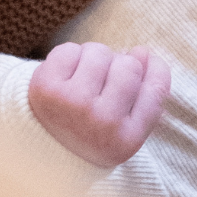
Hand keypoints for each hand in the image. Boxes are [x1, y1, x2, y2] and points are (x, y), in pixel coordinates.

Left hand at [28, 42, 170, 168]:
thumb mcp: (129, 125)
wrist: (40, 147)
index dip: (153, 69)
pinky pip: (69, 50)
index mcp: (129, 139)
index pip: (157, 85)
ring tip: (85, 79)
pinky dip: (69, 56)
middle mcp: (104, 124)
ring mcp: (74, 105)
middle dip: (119, 65)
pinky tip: (66, 76)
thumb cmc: (93, 130)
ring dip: (94, 58)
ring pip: (100, 52)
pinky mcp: (46, 89)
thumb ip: (148, 90)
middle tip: (104, 83)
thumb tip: (143, 52)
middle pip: (130, 65)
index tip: (142, 71)